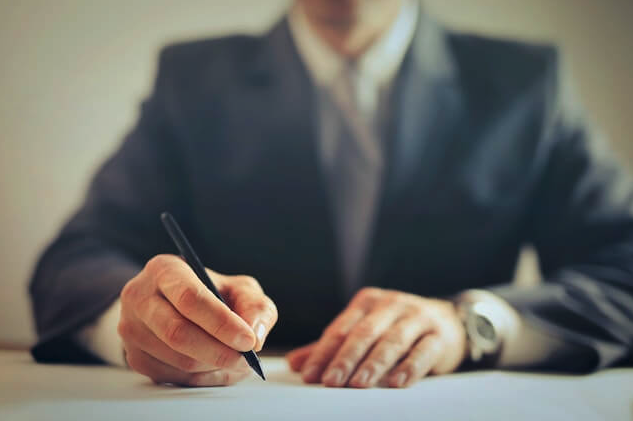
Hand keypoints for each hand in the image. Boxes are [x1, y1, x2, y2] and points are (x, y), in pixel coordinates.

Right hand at [118, 254, 276, 385]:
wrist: (174, 304)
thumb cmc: (212, 294)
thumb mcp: (239, 288)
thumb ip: (255, 306)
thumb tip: (256, 336)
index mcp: (165, 269)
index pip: (190, 298)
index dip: (221, 323)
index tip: (248, 340)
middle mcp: (140, 296)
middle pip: (178, 333)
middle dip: (219, 351)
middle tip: (247, 360)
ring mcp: (132, 329)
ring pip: (178, 360)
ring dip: (214, 367)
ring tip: (237, 361)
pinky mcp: (134, 357)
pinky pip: (174, 377)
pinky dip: (203, 378)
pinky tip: (218, 367)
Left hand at [286, 287, 466, 387]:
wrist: (448, 320)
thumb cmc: (397, 327)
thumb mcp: (365, 329)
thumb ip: (332, 346)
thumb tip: (296, 363)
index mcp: (367, 302)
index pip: (340, 329)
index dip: (323, 352)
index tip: (310, 375)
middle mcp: (391, 304)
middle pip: (363, 333)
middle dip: (345, 359)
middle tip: (330, 382)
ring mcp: (416, 317)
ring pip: (392, 341)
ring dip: (374, 364)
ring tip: (358, 384)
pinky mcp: (438, 335)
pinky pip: (422, 352)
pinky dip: (408, 368)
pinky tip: (396, 383)